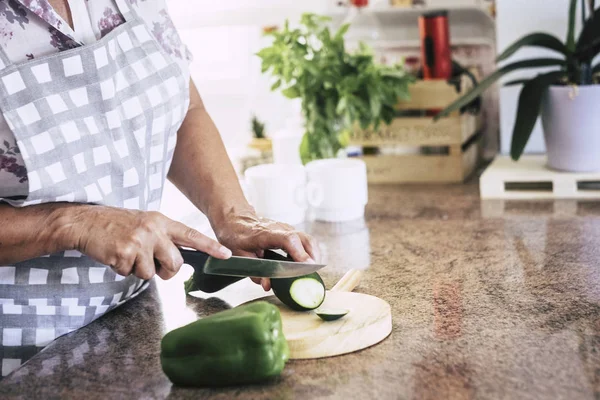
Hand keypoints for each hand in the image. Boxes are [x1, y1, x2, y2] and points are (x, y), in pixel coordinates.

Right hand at [69, 206, 230, 280]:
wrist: (85, 221)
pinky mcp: (124, 253)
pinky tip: (115, 255)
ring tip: (127, 253)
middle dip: (165, 271)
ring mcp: (139, 241)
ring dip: (139, 270)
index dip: (210, 246)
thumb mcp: (146, 224)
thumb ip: (163, 238)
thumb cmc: (117, 225)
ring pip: (152, 273)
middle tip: (149, 263)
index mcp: (162, 221)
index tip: (226, 255)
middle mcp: (154, 229)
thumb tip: (178, 261)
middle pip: (175, 264)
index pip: (192, 235)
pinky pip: (131, 274)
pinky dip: (122, 270)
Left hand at [212, 209, 320, 291]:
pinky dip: (309, 253)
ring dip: (313, 255)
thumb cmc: (236, 236)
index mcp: (265, 234)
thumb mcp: (240, 256)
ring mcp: (286, 229)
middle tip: (312, 273)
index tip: (307, 266)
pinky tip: (304, 264)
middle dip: (313, 257)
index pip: (288, 240)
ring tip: (310, 271)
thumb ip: (255, 272)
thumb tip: (268, 286)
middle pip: (305, 238)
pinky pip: (305, 241)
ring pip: (308, 239)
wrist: (235, 219)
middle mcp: (280, 229)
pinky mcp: (290, 231)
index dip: (299, 253)